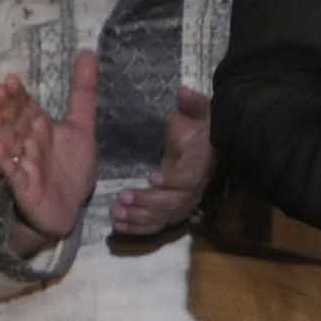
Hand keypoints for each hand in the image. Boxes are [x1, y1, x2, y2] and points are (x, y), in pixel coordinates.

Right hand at [0, 54, 97, 251]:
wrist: (68, 209)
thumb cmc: (72, 168)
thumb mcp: (82, 127)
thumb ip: (83, 92)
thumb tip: (88, 52)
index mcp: (40, 127)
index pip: (27, 107)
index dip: (19, 95)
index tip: (11, 79)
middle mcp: (28, 142)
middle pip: (15, 121)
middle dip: (6, 106)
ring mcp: (22, 162)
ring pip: (9, 142)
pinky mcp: (22, 184)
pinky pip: (11, 169)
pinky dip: (3, 157)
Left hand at [111, 84, 217, 239]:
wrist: (205, 145)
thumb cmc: (198, 126)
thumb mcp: (198, 110)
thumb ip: (192, 103)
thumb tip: (184, 91)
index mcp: (201, 162)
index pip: (190, 177)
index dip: (173, 180)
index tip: (152, 177)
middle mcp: (194, 187)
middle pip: (173, 203)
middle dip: (148, 202)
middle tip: (123, 197)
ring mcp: (183, 202)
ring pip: (163, 217)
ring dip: (139, 218)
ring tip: (116, 213)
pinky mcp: (171, 211)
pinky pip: (156, 225)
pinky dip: (137, 229)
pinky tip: (117, 227)